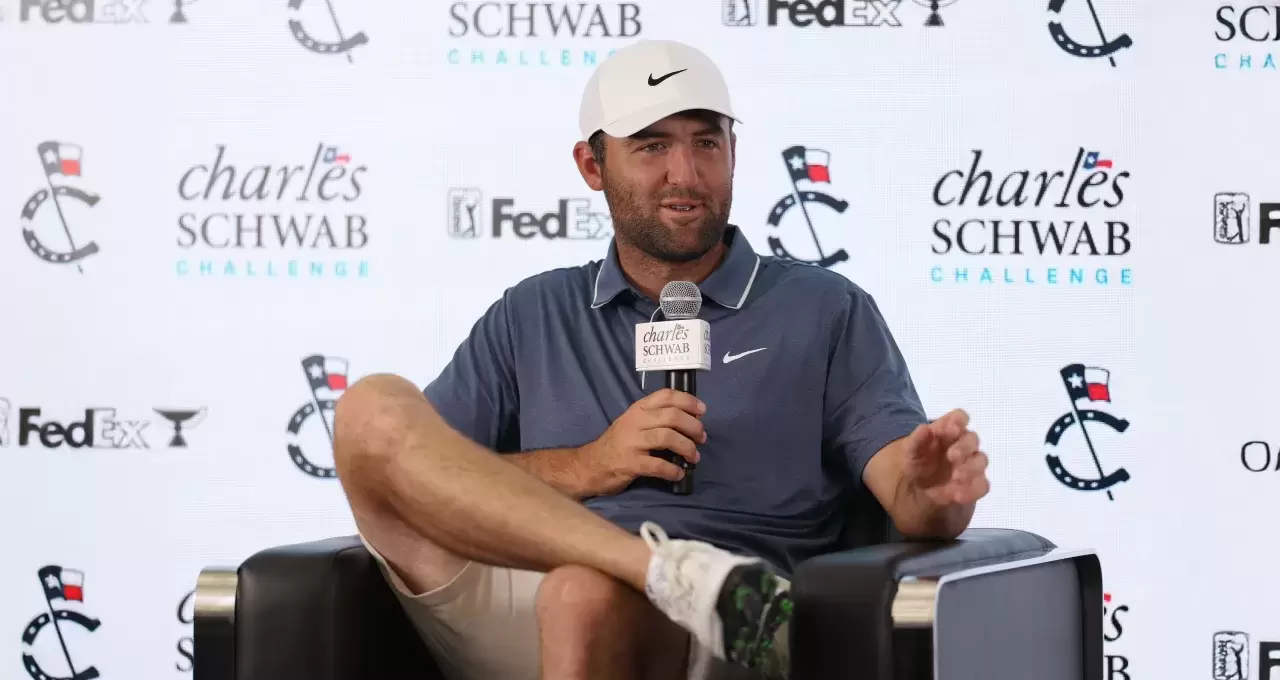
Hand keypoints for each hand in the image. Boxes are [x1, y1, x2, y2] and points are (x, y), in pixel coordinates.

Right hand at [576, 389, 705, 496]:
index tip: (702, 411)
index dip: (688, 401)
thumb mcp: (633, 423)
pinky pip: (657, 465)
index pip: (666, 395)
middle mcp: (635, 422)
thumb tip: (689, 420)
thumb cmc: (617, 444)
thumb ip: (655, 418)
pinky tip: (678, 474)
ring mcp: (631, 442)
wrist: (590, 465)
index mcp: (638, 409)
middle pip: (672, 416)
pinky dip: (672, 470)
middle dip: (693, 427)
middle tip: (701, 438)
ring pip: (667, 437)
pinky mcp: (630, 463)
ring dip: (687, 447)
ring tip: (694, 457)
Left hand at [902, 409, 989, 506]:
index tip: (953, 428)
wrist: (917, 491)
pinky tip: (957, 496)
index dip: (959, 421)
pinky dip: (972, 490)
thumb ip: (916, 440)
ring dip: (970, 468)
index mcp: (947, 432)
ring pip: (981, 461)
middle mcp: (963, 446)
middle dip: (964, 446)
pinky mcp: (974, 485)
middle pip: (972, 439)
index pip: (960, 418)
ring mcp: (971, 465)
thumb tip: (925, 428)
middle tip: (952, 456)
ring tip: (956, 477)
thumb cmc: (917, 463)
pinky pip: (981, 486)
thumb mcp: (910, 453)